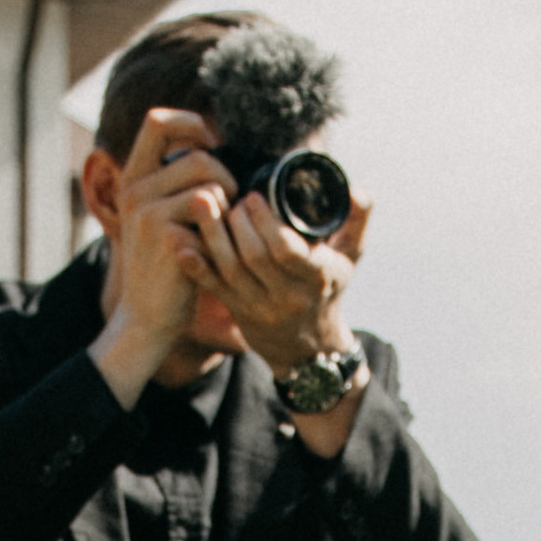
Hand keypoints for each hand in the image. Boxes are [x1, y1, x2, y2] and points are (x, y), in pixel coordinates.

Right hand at [90, 108, 235, 397]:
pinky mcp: (168, 238)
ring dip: (227, 210)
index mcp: (133, 179)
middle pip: (200, 158)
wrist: (146, 318)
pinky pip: (214, 219)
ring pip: (211, 188)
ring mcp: (148, 213)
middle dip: (227, 181)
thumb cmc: (163, 267)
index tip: (211, 144)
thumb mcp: (157, 218)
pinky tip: (212, 255)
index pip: (158, 122)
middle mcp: (135, 190)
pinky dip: (221, 237)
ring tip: (220, 233)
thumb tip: (216, 150)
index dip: (191, 124)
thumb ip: (175, 185)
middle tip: (229, 207)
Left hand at [187, 182, 356, 384]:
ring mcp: (261, 307)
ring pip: (230, 270)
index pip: (287, 251)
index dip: (266, 223)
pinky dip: (196, 266)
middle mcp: (289, 296)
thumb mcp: (350, 258)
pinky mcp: (239, 312)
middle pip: (254, 257)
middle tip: (227, 196)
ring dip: (211, 235)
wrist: (309, 349)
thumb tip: (358, 191)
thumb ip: (356, 221)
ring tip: (201, 202)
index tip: (254, 196)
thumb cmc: (328, 290)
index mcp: (318, 277)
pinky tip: (182, 243)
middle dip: (236, 222)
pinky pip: (214, 288)